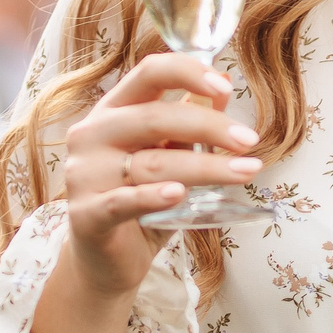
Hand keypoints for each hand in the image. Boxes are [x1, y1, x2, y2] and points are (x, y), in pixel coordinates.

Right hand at [58, 52, 263, 293]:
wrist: (108, 260)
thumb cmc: (142, 201)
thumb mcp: (169, 156)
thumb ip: (190, 123)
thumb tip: (224, 86)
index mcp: (112, 110)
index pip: (148, 74)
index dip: (188, 73)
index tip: (226, 86)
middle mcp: (92, 135)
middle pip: (154, 117)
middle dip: (209, 127)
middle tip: (249, 141)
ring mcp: (84, 174)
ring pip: (151, 163)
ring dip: (204, 168)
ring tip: (244, 172)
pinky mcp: (86, 214)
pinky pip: (123, 201)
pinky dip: (152, 196)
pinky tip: (179, 194)